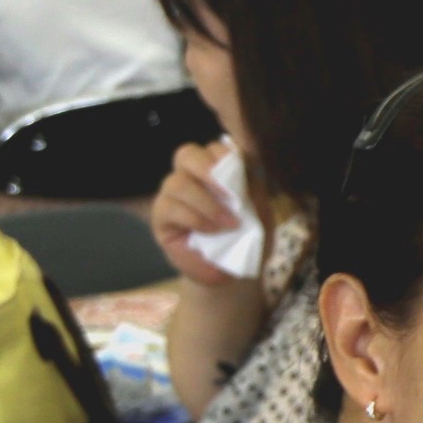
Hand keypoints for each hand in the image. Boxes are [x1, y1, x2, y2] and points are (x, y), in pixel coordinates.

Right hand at [148, 140, 246, 289]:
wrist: (236, 273)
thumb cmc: (248, 240)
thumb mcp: (260, 213)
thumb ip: (251, 189)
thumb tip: (242, 167)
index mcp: (216, 172)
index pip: (214, 149)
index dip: (226, 155)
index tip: (243, 170)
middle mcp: (190, 178)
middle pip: (187, 154)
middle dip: (208, 168)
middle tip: (228, 191)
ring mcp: (172, 196)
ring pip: (177, 182)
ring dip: (207, 203)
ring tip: (229, 224)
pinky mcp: (161, 218)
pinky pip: (170, 207)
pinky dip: (195, 218)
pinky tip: (212, 231)